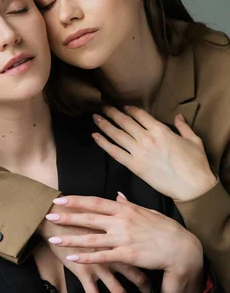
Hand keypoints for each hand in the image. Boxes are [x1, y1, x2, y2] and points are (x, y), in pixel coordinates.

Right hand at [38, 202, 148, 292]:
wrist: (55, 219)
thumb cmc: (77, 216)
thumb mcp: (99, 217)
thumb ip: (114, 220)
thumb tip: (124, 213)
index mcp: (119, 241)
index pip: (142, 259)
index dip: (153, 271)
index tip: (161, 280)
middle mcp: (113, 255)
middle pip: (136, 278)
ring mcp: (99, 265)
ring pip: (118, 292)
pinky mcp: (84, 272)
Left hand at [46, 195, 202, 275]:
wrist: (181, 249)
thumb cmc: (165, 229)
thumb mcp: (147, 212)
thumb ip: (129, 204)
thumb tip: (118, 195)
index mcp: (125, 208)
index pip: (95, 202)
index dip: (77, 201)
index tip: (61, 199)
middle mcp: (122, 221)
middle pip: (89, 218)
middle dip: (67, 217)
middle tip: (49, 216)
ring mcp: (123, 238)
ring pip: (92, 238)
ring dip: (71, 239)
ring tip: (54, 240)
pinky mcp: (127, 255)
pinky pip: (103, 257)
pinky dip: (87, 257)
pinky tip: (72, 258)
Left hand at [92, 105, 216, 200]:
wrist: (192, 187)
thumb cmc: (196, 164)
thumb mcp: (194, 140)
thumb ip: (183, 127)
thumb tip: (178, 116)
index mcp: (161, 130)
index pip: (140, 115)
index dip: (129, 109)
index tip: (122, 106)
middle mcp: (147, 138)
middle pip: (125, 122)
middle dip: (112, 112)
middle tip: (102, 106)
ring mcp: (139, 152)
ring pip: (117, 135)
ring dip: (104, 124)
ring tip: (95, 117)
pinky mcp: (135, 166)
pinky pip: (115, 152)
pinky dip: (104, 143)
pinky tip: (95, 136)